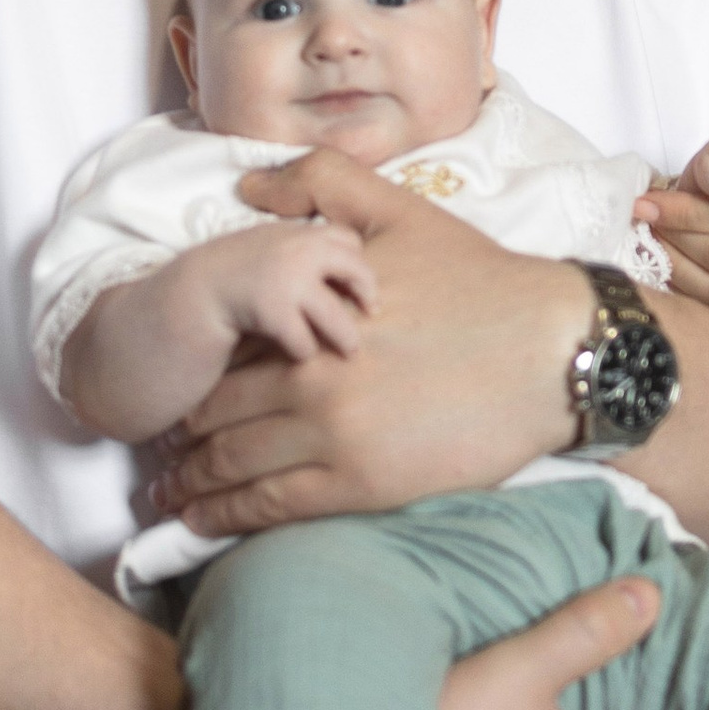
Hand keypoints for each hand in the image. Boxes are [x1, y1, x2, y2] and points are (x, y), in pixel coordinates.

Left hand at [157, 150, 590, 538]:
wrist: (552, 350)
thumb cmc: (481, 281)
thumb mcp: (399, 211)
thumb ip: (319, 184)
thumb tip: (248, 184)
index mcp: (309, 323)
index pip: (223, 359)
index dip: (190, 382)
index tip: (171, 398)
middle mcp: (310, 385)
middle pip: (216, 422)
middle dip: (179, 445)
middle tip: (156, 461)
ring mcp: (335, 441)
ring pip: (234, 471)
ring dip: (193, 489)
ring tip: (169, 501)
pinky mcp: (365, 487)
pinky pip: (274, 510)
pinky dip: (230, 520)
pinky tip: (210, 525)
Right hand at [214, 219, 373, 361]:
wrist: (167, 307)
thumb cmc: (211, 293)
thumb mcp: (254, 261)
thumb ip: (290, 260)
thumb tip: (341, 283)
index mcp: (286, 233)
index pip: (344, 237)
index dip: (355, 262)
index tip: (356, 286)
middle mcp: (289, 246)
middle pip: (353, 264)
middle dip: (367, 288)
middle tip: (372, 312)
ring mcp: (282, 276)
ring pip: (336, 310)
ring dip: (345, 334)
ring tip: (351, 350)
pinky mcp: (271, 310)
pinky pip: (307, 339)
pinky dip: (304, 352)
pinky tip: (296, 357)